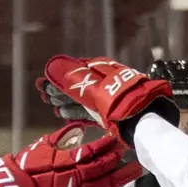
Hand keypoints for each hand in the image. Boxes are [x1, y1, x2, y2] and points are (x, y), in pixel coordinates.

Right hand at [0, 124, 141, 186]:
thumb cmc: (23, 171)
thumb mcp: (41, 148)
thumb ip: (62, 139)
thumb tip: (78, 128)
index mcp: (71, 164)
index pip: (97, 155)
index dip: (111, 149)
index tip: (122, 144)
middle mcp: (79, 183)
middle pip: (108, 176)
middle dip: (125, 172)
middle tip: (139, 168)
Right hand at [38, 56, 175, 137]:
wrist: (145, 119)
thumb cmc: (123, 101)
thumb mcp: (95, 88)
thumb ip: (74, 80)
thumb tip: (54, 67)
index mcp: (103, 72)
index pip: (76, 71)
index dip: (58, 77)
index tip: (43, 82)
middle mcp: (103, 85)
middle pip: (77, 86)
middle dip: (59, 89)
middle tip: (42, 93)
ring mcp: (105, 102)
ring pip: (80, 100)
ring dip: (64, 101)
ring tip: (49, 103)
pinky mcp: (108, 116)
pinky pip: (88, 113)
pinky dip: (75, 113)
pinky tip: (61, 114)